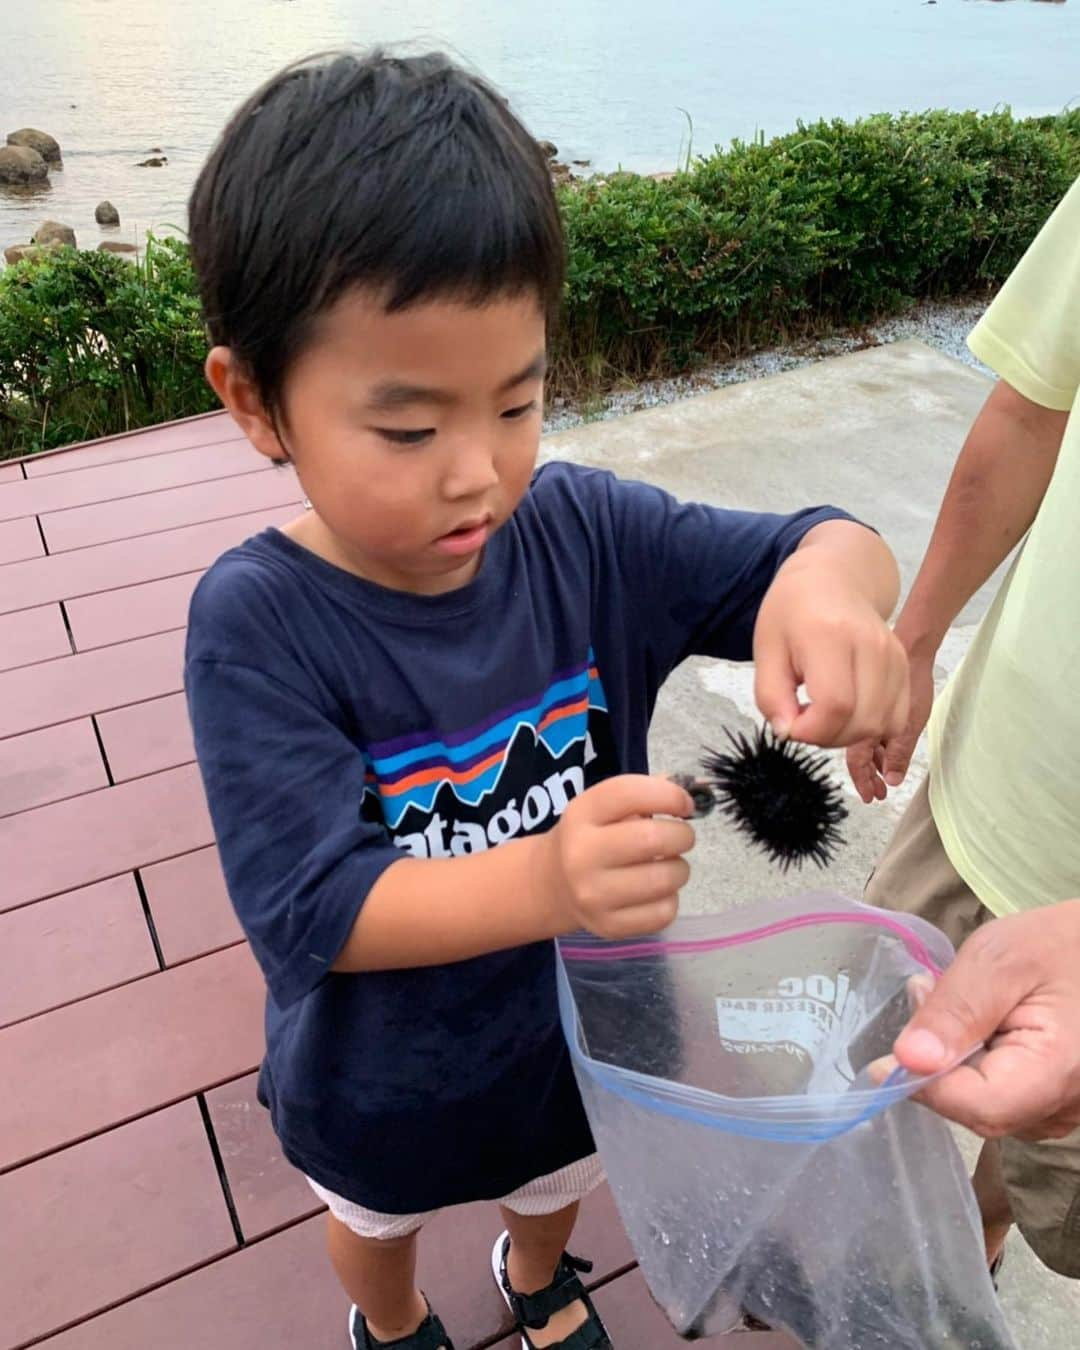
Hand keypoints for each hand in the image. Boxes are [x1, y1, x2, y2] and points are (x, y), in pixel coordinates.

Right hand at [541, 775, 694, 939]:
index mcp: (581, 815)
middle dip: (682, 835)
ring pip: (665, 879)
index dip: (669, 795)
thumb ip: (646, 794)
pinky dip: (670, 899)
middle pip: (653, 839)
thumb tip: (694, 793)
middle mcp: (581, 855)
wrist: (553, 885)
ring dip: (680, 869)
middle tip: (681, 837)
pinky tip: (656, 892)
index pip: (629, 793)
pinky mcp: (609, 926)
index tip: (685, 805)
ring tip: (668, 865)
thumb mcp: (604, 808)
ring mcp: (594, 895)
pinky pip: (664, 912)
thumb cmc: (591, 838)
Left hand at [754, 552, 909, 748]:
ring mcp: (894, 656)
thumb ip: (771, 697)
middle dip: (828, 737)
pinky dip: (871, 726)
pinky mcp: (905, 665)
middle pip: (863, 721)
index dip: (811, 731)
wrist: (833, 579)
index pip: (835, 706)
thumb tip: (788, 733)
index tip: (790, 724)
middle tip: (804, 721)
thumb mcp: (766, 650)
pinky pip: (897, 716)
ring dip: (849, 735)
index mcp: (830, 637)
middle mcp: (871, 645)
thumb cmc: (792, 613)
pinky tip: (847, 712)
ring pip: (882, 724)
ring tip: (823, 715)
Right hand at [847, 649, 934, 802]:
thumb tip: (893, 777)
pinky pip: (868, 730)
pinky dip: (876, 745)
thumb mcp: (912, 723)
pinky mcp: (872, 705)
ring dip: (873, 762)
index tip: (869, 796)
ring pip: (864, 744)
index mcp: (864, 727)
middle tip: (877, 791)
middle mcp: (861, 722)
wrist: (911, 649)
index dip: (863, 781)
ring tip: (883, 776)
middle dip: (868, 776)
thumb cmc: (910, 679)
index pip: (857, 763)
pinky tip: (884, 750)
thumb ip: (900, 752)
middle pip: (858, 757)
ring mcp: (865, 713)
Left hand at [873, 902, 1079, 1140]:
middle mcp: (1067, 1105)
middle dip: (937, 1066)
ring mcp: (1066, 1109)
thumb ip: (955, 1010)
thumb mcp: (999, 959)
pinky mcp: (1057, 1100)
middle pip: (979, 1111)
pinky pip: (1004, 1098)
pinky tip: (979, 1024)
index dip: (926, 1087)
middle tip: (926, 998)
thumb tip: (908, 1061)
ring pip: (987, 1107)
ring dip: (955, 1064)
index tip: (883, 1059)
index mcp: (1057, 1072)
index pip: (978, 1107)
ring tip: (957, 1002)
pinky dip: (977, 1066)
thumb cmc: (1060, 944)